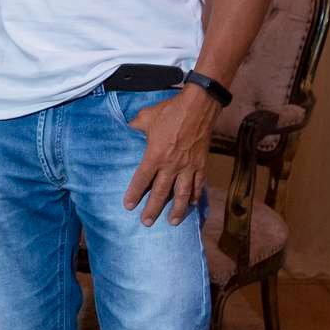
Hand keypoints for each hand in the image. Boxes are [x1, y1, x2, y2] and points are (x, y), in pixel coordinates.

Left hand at [122, 87, 218, 225]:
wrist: (198, 106)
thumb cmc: (170, 111)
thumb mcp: (146, 117)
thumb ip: (135, 127)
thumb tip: (128, 129)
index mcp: (155, 155)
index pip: (142, 179)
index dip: (134, 193)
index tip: (128, 206)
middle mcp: (171, 165)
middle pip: (161, 192)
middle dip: (153, 209)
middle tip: (146, 223)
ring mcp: (188, 166)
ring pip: (182, 194)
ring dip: (177, 210)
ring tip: (173, 222)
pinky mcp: (201, 164)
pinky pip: (198, 184)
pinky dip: (195, 196)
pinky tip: (192, 204)